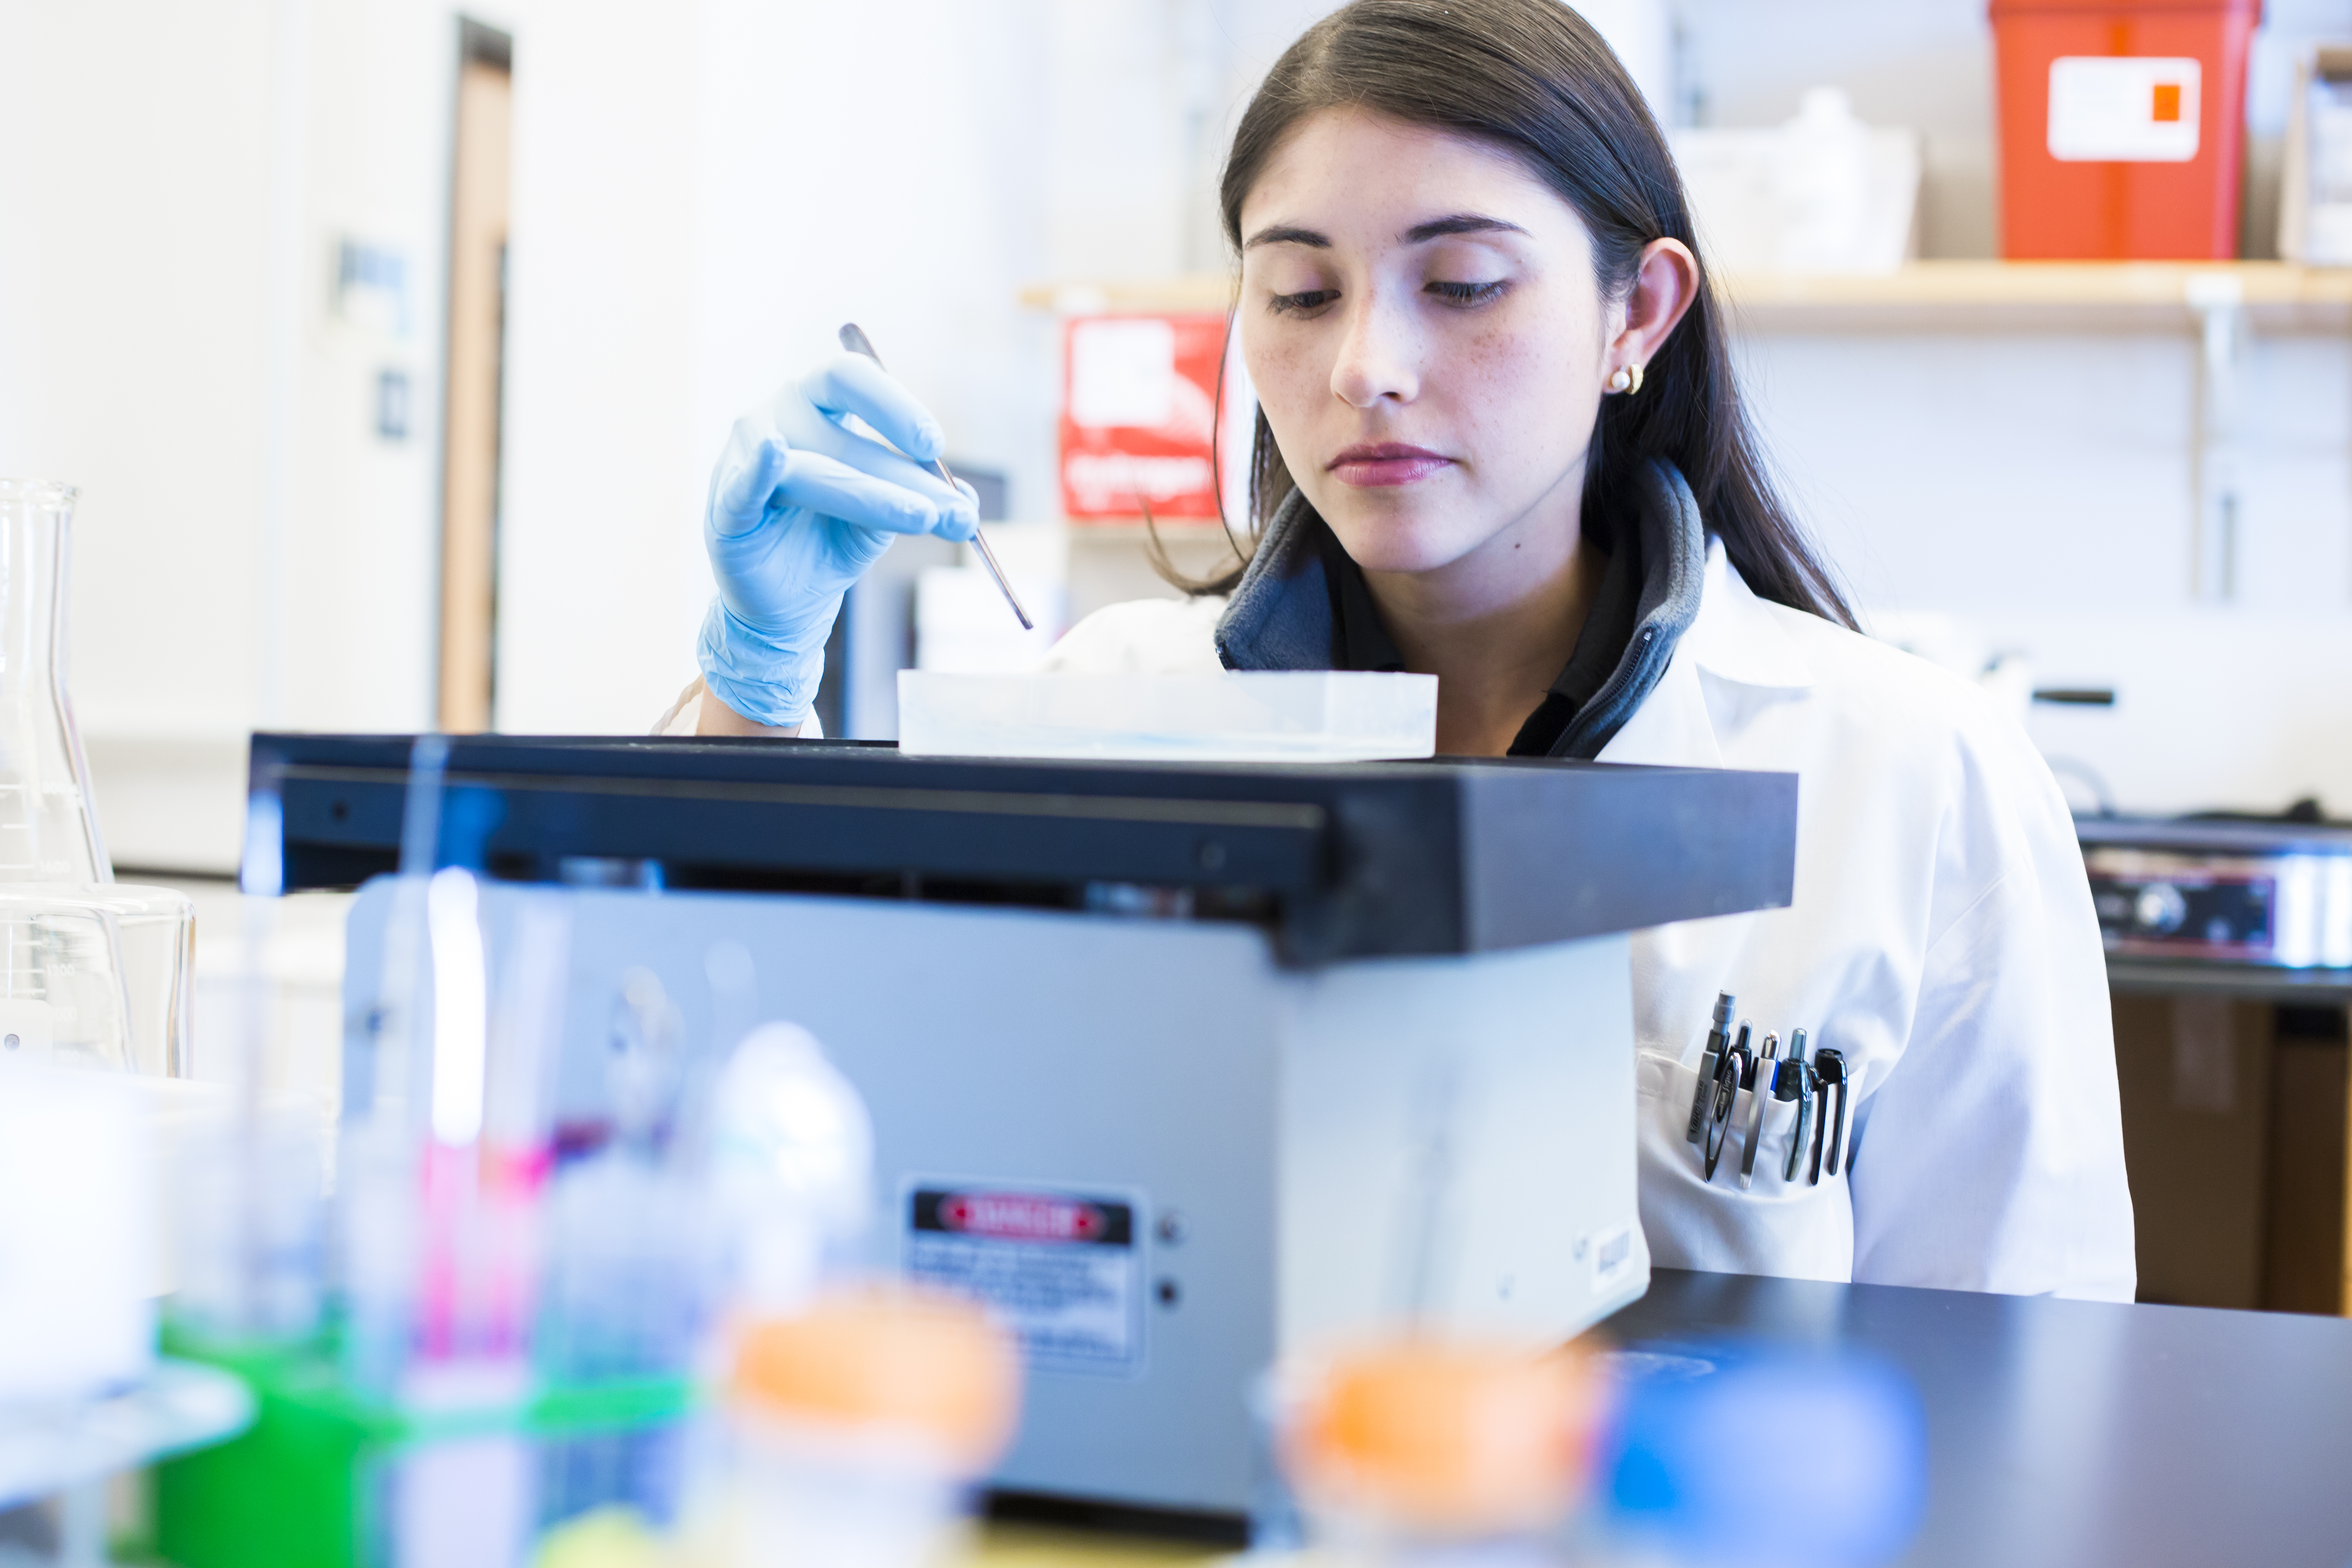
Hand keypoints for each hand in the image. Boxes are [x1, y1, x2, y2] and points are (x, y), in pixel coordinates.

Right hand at [697, 354, 977, 727]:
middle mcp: (778, 418)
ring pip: (813, 471)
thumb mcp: (886, 515)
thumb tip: (969, 504)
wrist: (788, 601)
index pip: (852, 380)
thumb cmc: (833, 538)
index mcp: (817, 405)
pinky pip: (744, 486)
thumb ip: (923, 499)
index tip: (936, 446)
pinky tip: (776, 453)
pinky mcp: (726, 509)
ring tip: (922, 519)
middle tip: (954, 511)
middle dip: (904, 475)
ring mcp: (746, 459)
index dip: (894, 405)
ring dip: (872, 496)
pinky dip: (759, 470)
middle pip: (841, 435)